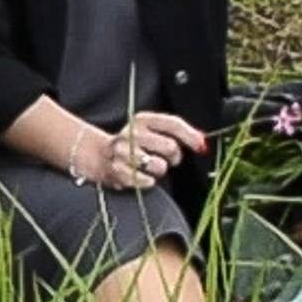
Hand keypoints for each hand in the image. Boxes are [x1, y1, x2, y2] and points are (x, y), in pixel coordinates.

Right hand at [89, 110, 208, 191]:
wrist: (99, 155)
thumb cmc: (133, 144)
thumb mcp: (150, 130)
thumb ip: (176, 133)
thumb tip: (201, 142)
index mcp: (142, 120)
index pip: (172, 124)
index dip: (190, 136)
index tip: (201, 146)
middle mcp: (132, 133)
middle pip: (170, 147)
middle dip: (174, 157)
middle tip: (166, 158)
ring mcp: (123, 152)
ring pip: (159, 166)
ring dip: (159, 170)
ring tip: (149, 167)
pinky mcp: (118, 171)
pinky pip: (147, 181)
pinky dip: (148, 181)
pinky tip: (139, 175)